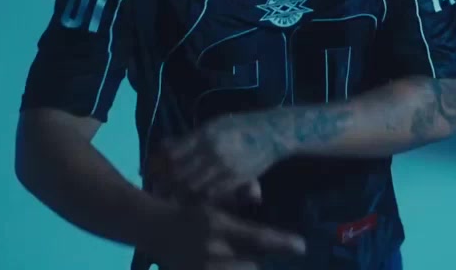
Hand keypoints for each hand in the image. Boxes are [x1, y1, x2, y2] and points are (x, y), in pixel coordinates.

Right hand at [144, 202, 305, 269]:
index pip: (258, 237)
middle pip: (252, 264)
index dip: (283, 243)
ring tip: (237, 257)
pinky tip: (229, 262)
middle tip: (255, 253)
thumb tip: (258, 194)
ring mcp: (201, 268)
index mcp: (218, 225)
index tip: (302, 246)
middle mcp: (211, 250)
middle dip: (257, 260)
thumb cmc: (189, 209)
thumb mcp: (214, 199)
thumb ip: (238, 195)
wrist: (153, 229)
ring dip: (244, 267)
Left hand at [149, 111, 291, 203]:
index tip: (150, 173)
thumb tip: (166, 149)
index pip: (173, 155)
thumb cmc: (241, 126)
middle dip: (165, 185)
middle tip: (156, 191)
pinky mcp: (236, 180)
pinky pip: (212, 194)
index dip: (159, 166)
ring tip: (170, 199)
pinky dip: (199, 199)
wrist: (273, 134)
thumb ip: (192, 138)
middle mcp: (213, 152)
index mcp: (205, 135)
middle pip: (180, 174)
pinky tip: (192, 200)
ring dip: (180, 194)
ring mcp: (225, 168)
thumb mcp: (215, 124)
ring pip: (194, 188)